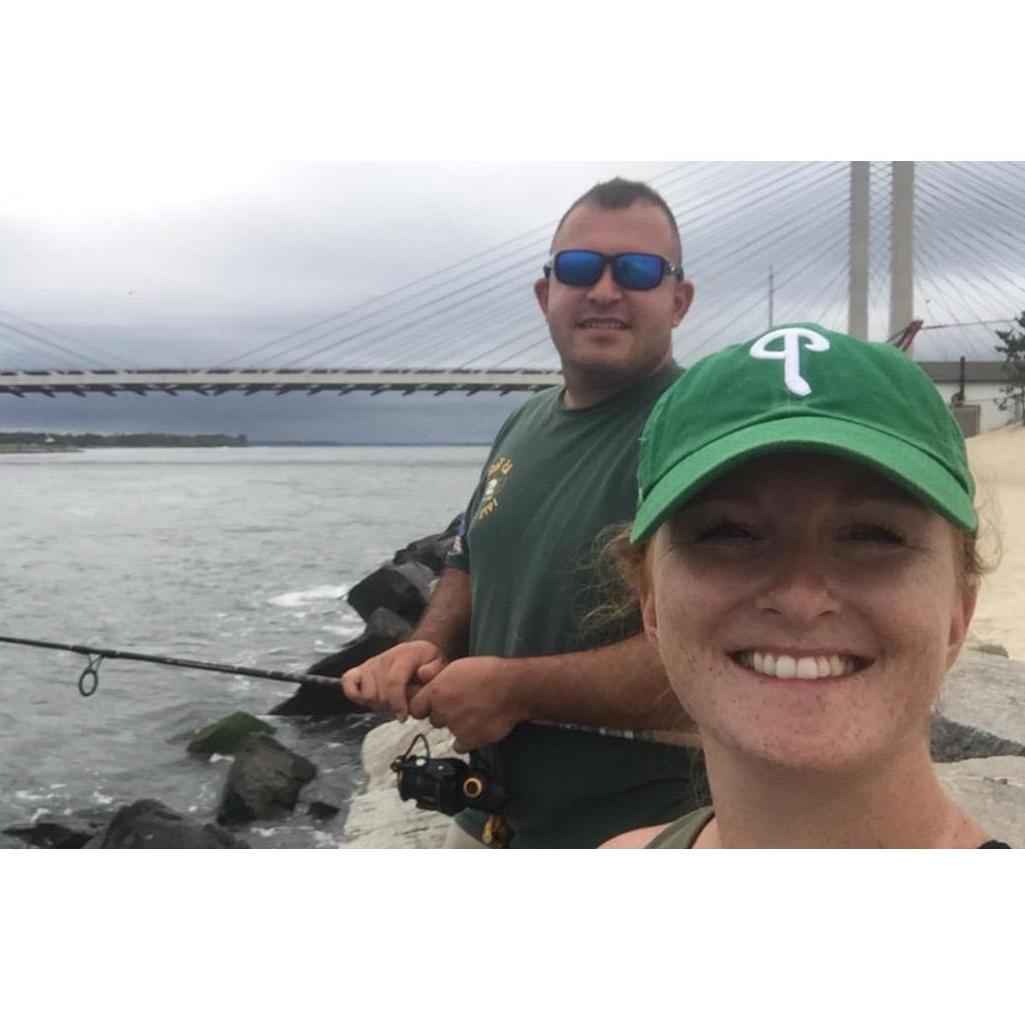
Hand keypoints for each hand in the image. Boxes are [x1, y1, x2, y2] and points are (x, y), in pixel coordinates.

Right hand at [340, 640, 446, 719]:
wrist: (415, 650)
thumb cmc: (427, 661)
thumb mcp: (439, 662)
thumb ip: (435, 669)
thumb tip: (422, 675)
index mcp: (404, 655)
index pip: (394, 682)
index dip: (397, 703)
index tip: (403, 717)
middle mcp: (384, 658)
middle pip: (378, 693)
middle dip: (390, 707)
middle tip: (400, 710)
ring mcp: (370, 664)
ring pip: (366, 694)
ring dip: (377, 705)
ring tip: (390, 705)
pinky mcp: (359, 669)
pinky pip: (348, 683)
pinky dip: (355, 696)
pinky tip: (370, 701)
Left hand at [407, 656, 524, 752]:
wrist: (513, 688)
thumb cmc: (488, 673)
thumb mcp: (457, 667)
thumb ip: (438, 679)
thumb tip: (425, 680)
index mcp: (436, 691)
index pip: (415, 708)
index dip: (425, 707)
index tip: (433, 705)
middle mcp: (442, 710)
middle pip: (434, 720)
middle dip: (444, 714)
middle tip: (462, 705)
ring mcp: (455, 727)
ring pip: (449, 731)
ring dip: (458, 725)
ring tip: (476, 712)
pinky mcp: (469, 740)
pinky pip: (460, 745)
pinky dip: (468, 739)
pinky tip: (479, 726)